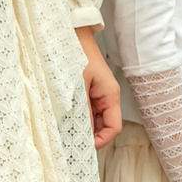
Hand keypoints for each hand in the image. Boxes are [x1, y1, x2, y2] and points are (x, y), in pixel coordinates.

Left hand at [78, 27, 120, 147]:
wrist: (71, 35)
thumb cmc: (76, 54)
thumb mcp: (77, 85)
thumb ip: (81, 110)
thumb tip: (82, 133)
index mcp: (110, 94)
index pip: (114, 127)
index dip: (102, 140)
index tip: (85, 146)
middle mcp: (107, 96)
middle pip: (105, 126)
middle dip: (92, 136)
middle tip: (73, 142)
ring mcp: (98, 94)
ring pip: (95, 120)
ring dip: (84, 127)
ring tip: (68, 131)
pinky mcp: (88, 92)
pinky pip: (87, 111)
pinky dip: (79, 118)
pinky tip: (67, 120)